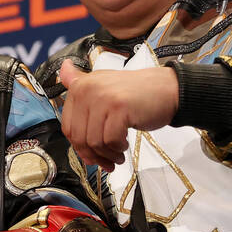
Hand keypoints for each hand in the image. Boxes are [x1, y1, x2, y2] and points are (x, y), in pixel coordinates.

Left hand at [58, 59, 179, 170]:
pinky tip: (124, 146)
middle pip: (79, 137)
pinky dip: (117, 148)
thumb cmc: (137, 93)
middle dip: (92, 155)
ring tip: (117, 154)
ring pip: (94, 141)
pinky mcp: (119, 108)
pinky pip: (110, 140)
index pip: (68, 126)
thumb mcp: (104, 84)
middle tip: (106, 161)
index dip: (79, 146)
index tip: (90, 154)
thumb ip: (80, 82)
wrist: (169, 89)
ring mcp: (103, 97)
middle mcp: (89, 89)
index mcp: (81, 86)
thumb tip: (62, 71)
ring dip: (107, 154)